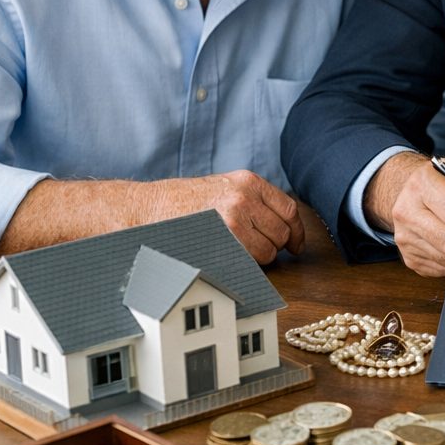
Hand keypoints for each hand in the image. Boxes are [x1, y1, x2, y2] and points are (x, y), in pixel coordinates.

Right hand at [155, 170, 304, 264]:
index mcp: (249, 181)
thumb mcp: (223, 187)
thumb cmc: (183, 201)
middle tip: (258, 248)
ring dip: (259, 257)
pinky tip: (229, 255)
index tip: (297, 245)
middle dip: (275, 246)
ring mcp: (235, 218)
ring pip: (269, 250)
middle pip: (282, 232)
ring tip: (237, 249)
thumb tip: (281, 224)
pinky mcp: (223, 238)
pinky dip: (245, 263)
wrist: (147, 206)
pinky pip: (250, 260)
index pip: (288, 209)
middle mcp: (245, 197)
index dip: (297, 231)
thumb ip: (253, 200)